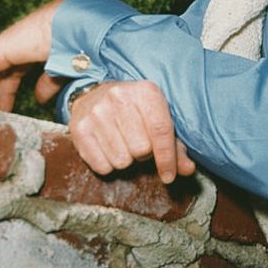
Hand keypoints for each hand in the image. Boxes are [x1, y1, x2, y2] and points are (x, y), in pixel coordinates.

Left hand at [0, 0, 68, 110]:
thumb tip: (39, 100)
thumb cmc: (76, 45)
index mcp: (32, 49)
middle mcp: (16, 46)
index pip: (13, 73)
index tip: (7, 113)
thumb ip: (48, 85)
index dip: (7, 94)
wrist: (74, 28)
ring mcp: (6, 47)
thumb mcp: (61, 72)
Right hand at [68, 79, 194, 183]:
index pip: (161, 131)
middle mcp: (119, 97)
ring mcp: (97, 112)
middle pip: (141, 149)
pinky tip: (107, 148)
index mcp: (146, 91)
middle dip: (143, 154)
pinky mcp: (79, 128)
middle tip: (138, 142)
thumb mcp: (158, 118)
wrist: (94, 94)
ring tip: (123, 143)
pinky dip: (108, 164)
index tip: (169, 176)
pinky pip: (102, 166)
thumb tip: (187, 170)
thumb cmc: (135, 111)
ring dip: (126, 159)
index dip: (167, 158)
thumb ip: (175, 146)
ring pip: (122, 161)